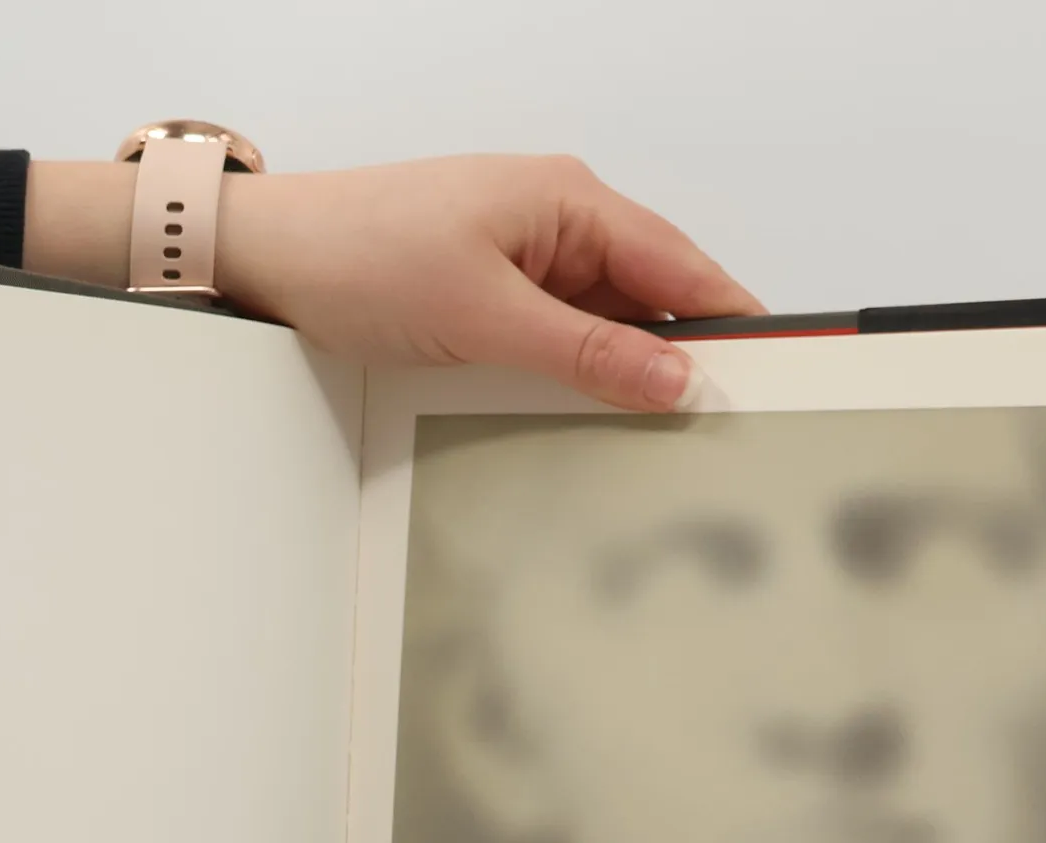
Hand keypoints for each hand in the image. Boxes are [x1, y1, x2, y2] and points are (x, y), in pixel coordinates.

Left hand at [23, 153, 765, 411]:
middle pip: (654, 299)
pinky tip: (587, 417)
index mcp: (571, 202)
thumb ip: (587, 352)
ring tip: (654, 437)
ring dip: (627, 375)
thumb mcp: (486, 317)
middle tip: (715, 430)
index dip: (734, 325)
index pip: (683, 267)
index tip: (774, 378)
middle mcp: (558, 223)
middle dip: (684, 360)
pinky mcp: (495, 293)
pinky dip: (580, 376)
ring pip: (608, 327)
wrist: (270, 258)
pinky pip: (561, 339)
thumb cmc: (360, 255)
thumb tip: (672, 376)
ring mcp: (527, 259)